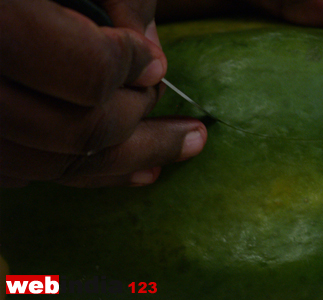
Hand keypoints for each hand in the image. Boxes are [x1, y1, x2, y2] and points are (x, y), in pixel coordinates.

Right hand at [0, 0, 206, 187]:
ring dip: (126, 163)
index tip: (152, 62)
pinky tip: (129, 167)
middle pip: (77, 134)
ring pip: (53, 165)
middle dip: (142, 127)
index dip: (129, 67)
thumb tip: (154, 54)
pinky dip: (81, 171)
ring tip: (180, 150)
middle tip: (191, 131)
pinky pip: (23, 173)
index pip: (87, 72)